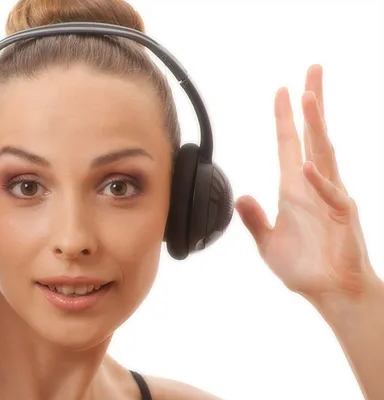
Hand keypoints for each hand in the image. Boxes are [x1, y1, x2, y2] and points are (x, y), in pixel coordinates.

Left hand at [235, 64, 375, 301]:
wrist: (329, 292)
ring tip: (309, 97)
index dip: (285, 118)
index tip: (282, 90)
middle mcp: (313, 186)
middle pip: (312, 137)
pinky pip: (332, 195)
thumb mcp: (267, 242)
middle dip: (311, 105)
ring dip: (316, 126)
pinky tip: (306, 165)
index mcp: (294, 188)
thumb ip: (254, 219)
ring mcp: (331, 199)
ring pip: (324, 154)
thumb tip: (240, 196)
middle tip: (311, 71)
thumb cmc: (303, 267)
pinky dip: (319, 181)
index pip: (288, 144)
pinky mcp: (343, 218)